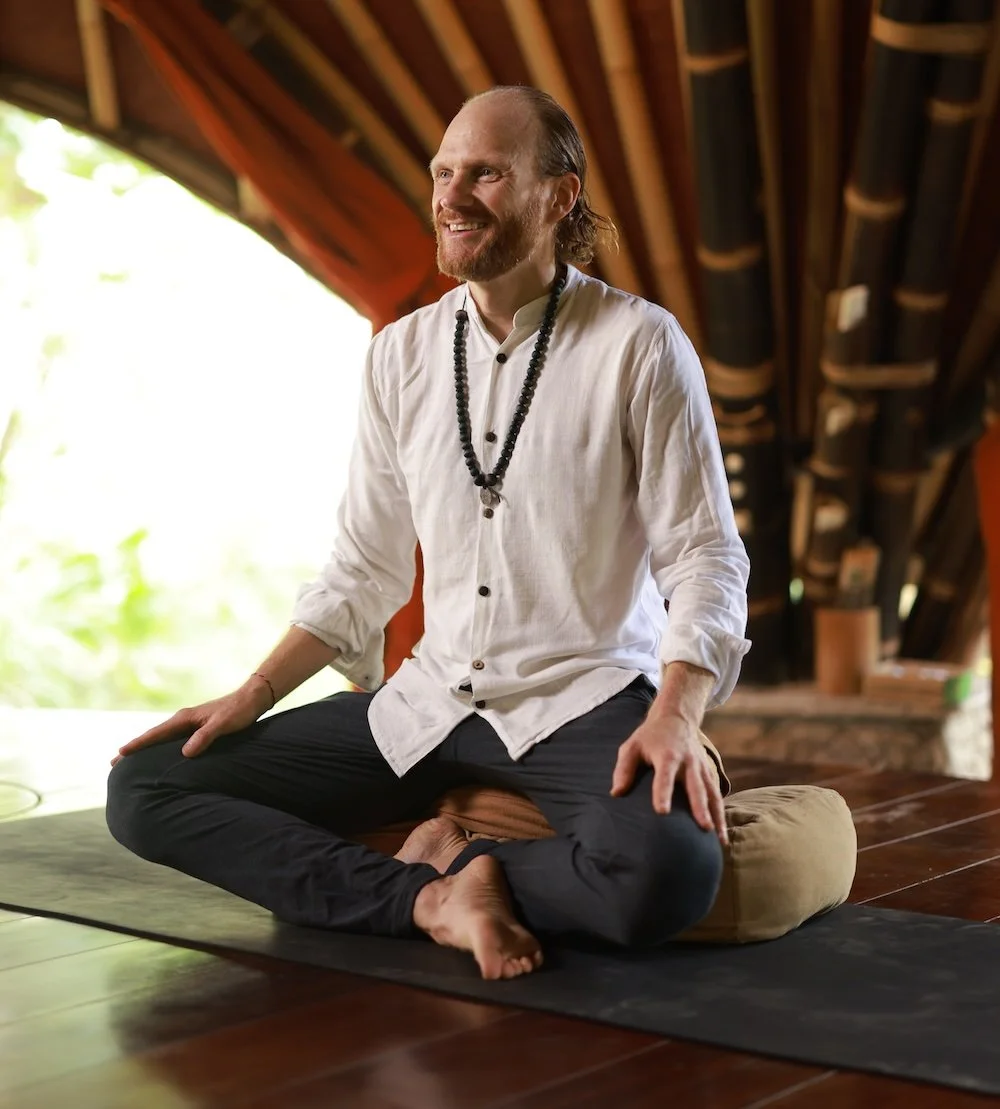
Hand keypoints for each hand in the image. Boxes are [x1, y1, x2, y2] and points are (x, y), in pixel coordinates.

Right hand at [111, 679, 272, 764]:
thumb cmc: (238, 712)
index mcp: (184, 718)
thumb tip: (185, 753)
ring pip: (162, 739)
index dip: (138, 744)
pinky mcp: (197, 729)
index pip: (156, 734)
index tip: (120, 754)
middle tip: (113, 763)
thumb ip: (205, 737)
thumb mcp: (222, 725)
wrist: (252, 699)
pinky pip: (173, 740)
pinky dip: (162, 749)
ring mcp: (189, 724)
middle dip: (135, 749)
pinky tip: (161, 757)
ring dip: (147, 750)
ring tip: (130, 762)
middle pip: (154, 737)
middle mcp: (183, 720)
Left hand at [610, 712, 727, 845]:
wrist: (677, 718)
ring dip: (717, 816)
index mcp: (667, 755)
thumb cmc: (650, 737)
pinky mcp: (708, 772)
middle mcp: (688, 762)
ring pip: (712, 793)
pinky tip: (722, 833)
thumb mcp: (632, 746)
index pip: (665, 776)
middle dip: (700, 807)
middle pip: (696, 786)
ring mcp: (701, 767)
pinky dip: (721, 813)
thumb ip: (624, 769)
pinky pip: (717, 794)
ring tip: (720, 840)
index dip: (663, 793)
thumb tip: (616, 794)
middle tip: (704, 828)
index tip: (662, 812)